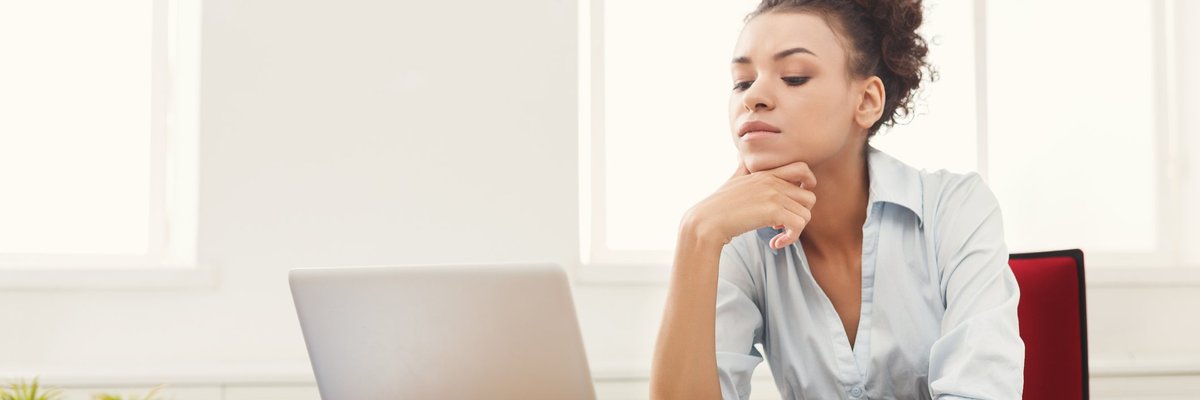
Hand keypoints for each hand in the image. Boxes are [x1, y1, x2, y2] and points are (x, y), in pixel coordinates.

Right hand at [683, 158, 816, 248]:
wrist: (706, 222)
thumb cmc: (717, 205)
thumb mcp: (732, 180)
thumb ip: (742, 168)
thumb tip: (741, 155)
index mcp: (766, 173)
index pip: (803, 168)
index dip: (808, 184)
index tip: (795, 201)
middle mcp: (772, 182)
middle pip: (810, 196)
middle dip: (801, 213)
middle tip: (784, 223)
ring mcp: (773, 195)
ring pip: (806, 214)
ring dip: (796, 230)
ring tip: (778, 235)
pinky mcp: (773, 212)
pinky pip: (799, 225)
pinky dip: (791, 239)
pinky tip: (775, 243)